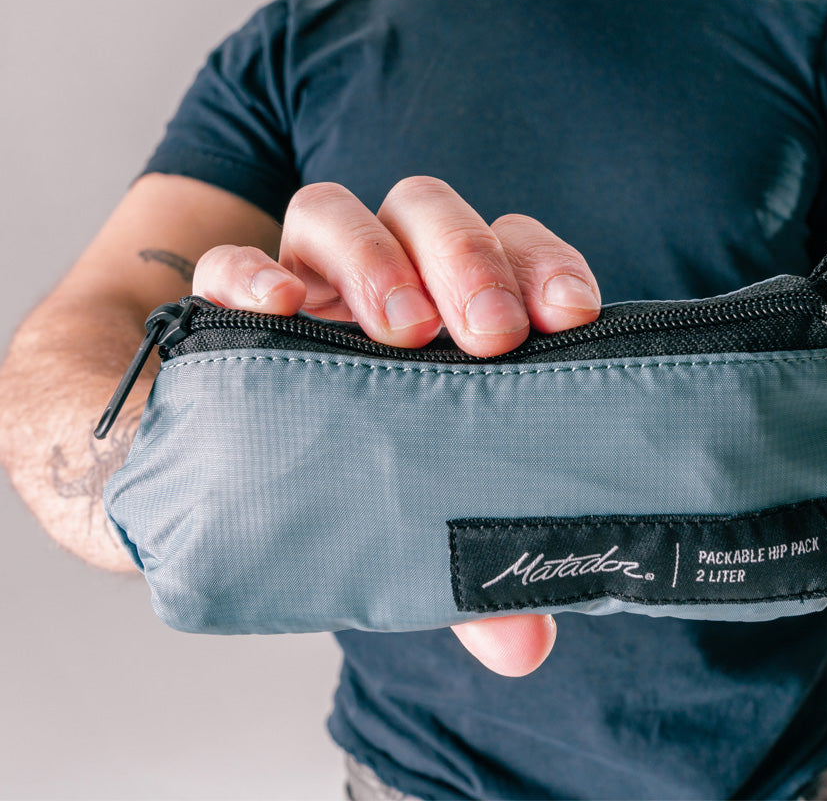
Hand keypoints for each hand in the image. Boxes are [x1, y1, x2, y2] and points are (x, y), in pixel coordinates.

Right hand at [192, 176, 601, 675]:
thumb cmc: (367, 476)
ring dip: (374, 259)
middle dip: (467, 260)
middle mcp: (385, 274)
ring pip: (334, 211)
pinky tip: (275, 309)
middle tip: (491, 336)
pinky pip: (225, 264)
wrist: (252, 474)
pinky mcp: (228, 302)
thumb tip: (523, 644)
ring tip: (399, 329)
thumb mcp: (427, 520)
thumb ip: (476, 572)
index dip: (546, 268)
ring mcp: (304, 279)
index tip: (572, 318)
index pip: (511, 249)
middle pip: (427, 211)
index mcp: (451, 303)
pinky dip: (248, 274)